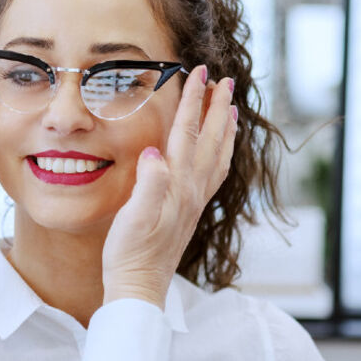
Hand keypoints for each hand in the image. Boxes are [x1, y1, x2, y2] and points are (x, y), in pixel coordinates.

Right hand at [101, 67, 237, 307]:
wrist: (139, 288)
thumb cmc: (130, 254)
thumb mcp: (132, 218)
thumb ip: (148, 184)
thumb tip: (155, 152)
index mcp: (177, 184)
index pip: (188, 132)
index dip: (193, 100)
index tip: (199, 72)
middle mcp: (192, 190)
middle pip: (211, 139)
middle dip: (217, 106)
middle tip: (225, 79)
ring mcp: (195, 201)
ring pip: (218, 155)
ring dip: (225, 127)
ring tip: (231, 107)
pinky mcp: (192, 211)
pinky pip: (215, 174)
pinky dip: (222, 153)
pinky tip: (220, 151)